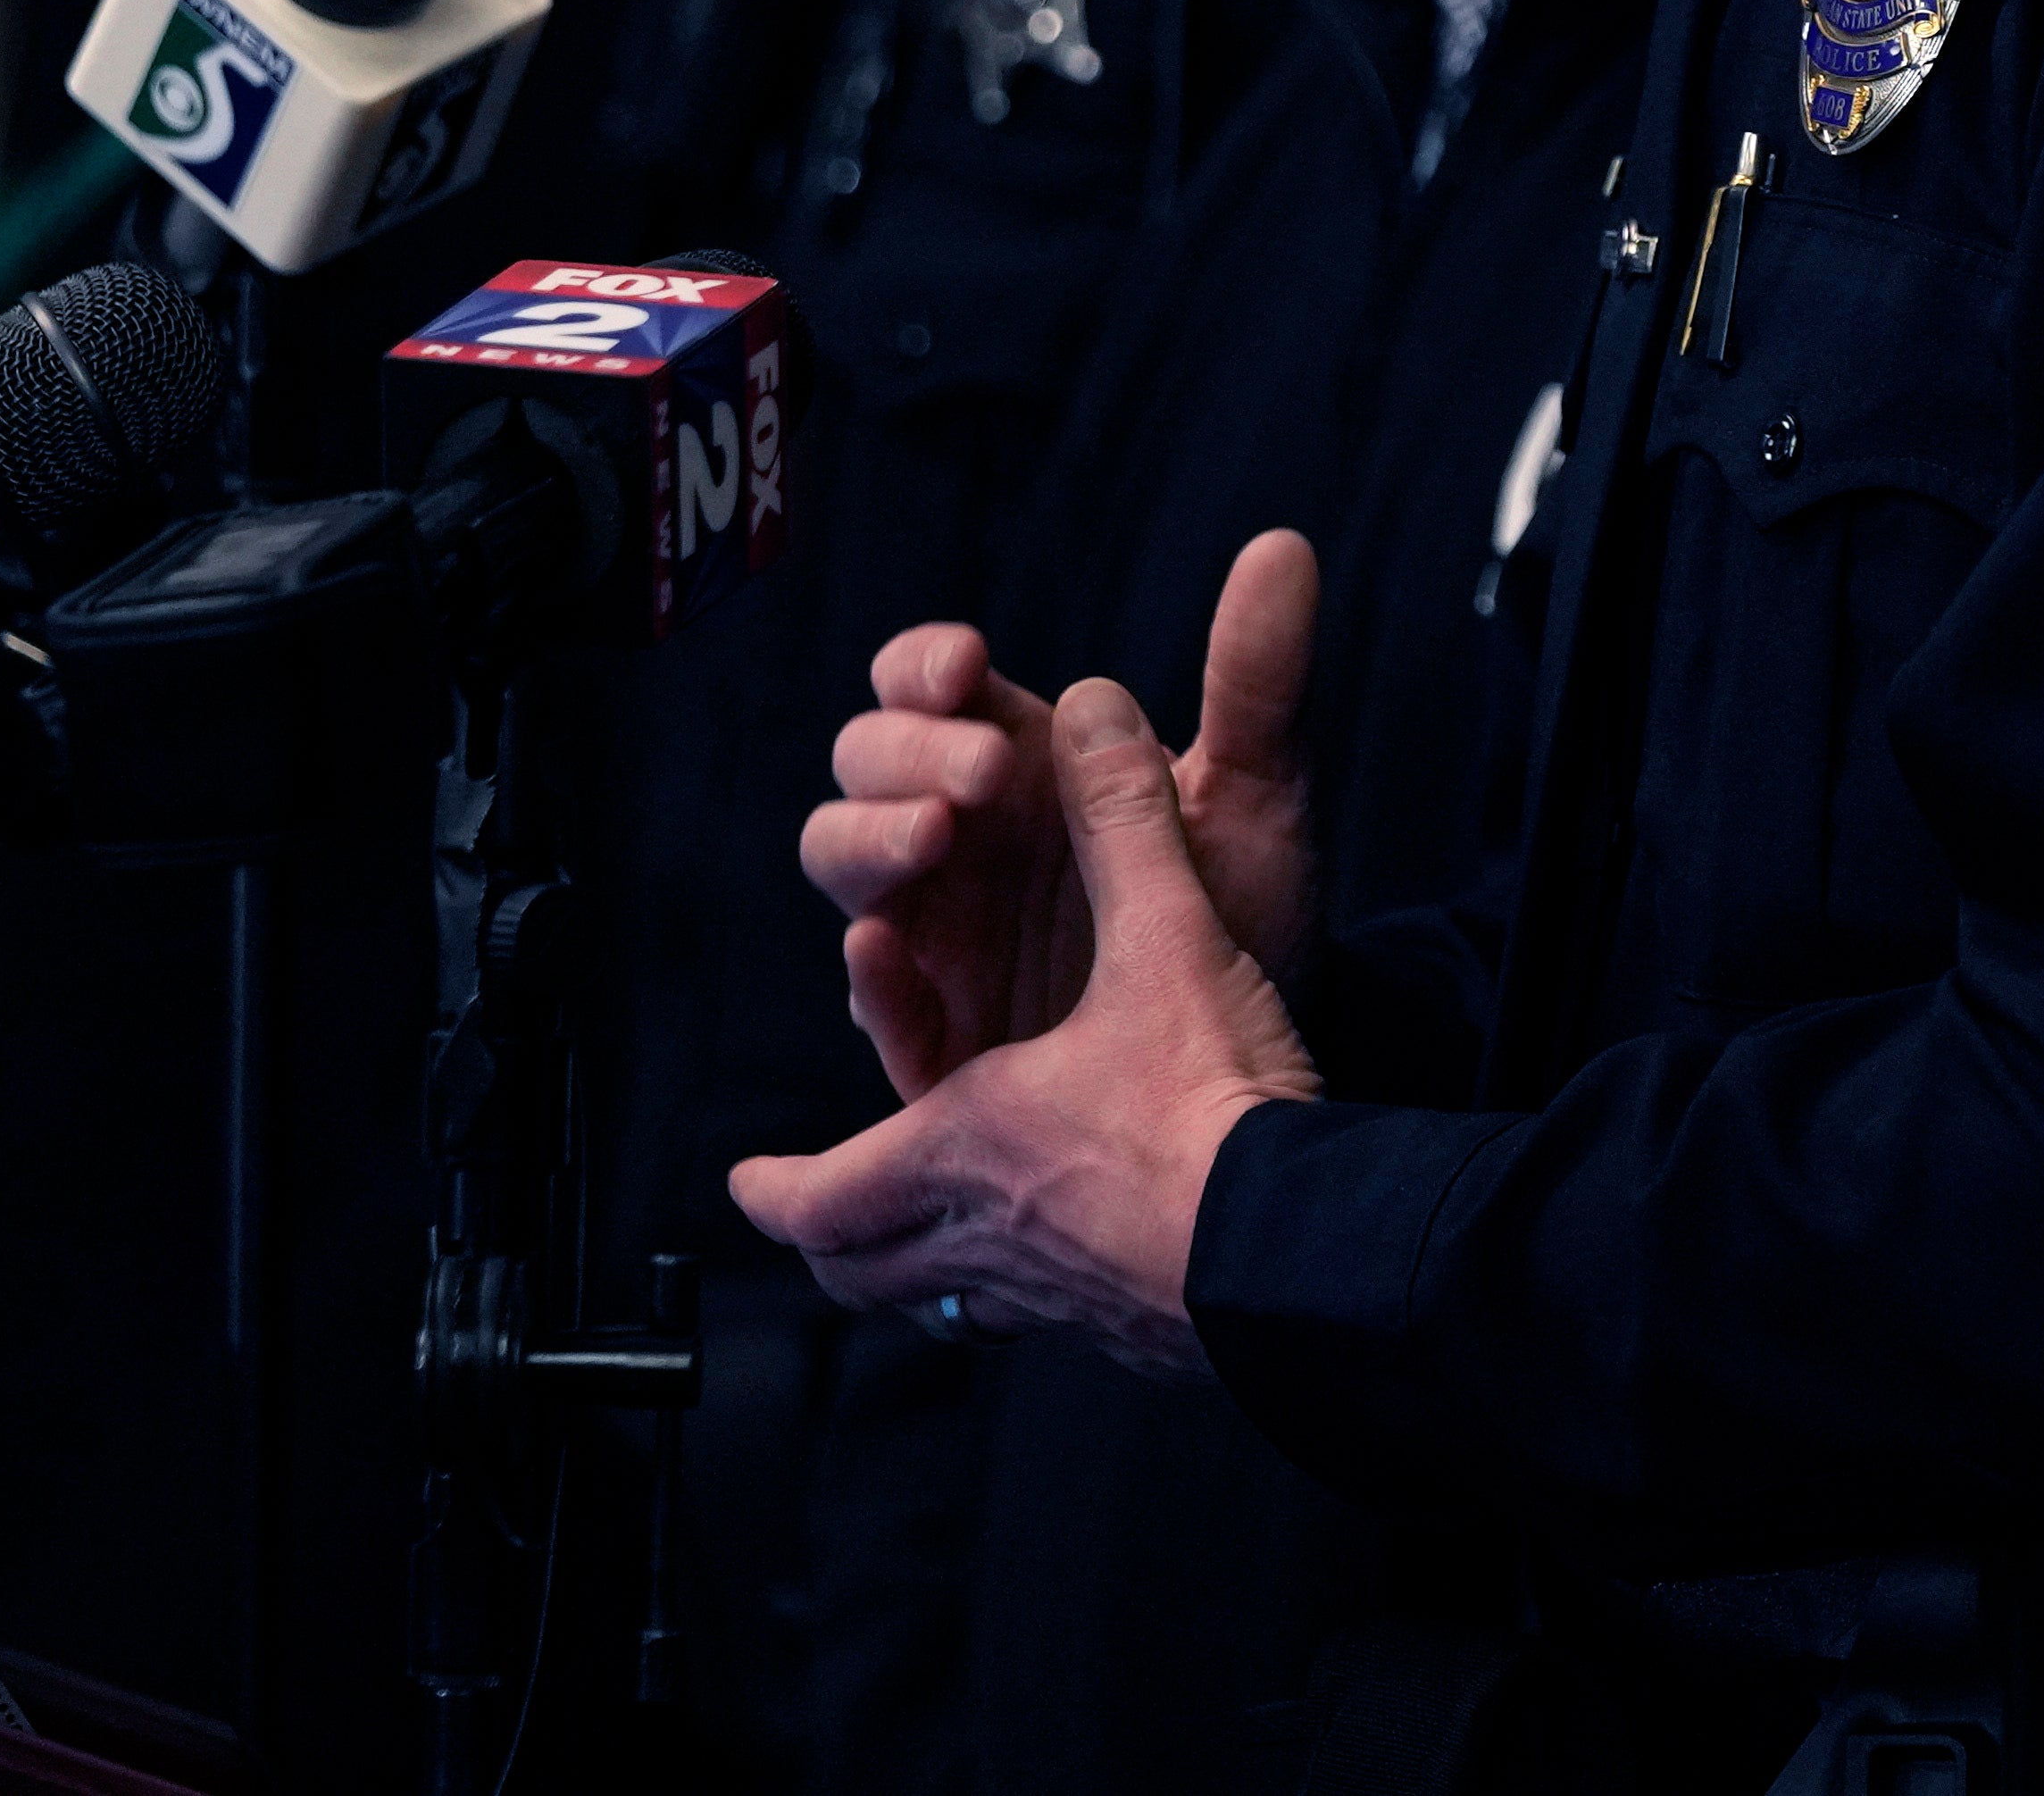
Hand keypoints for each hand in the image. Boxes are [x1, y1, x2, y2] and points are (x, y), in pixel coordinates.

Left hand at [730, 671, 1321, 1381]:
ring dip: (919, 1281)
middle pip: (868, 1268)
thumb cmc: (1211, 1107)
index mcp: (965, 1142)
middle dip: (831, 1239)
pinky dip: (1022, 1303)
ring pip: (947, 1307)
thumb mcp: (1166, 936)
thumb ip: (1125, 820)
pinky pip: (1040, 1325)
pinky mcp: (1126, 1333)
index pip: (828, 1187)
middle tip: (810, 1225)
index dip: (778, 1186)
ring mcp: (1055, 1299)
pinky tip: (1063, 1281)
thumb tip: (1091, 711)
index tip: (745, 1181)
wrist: (1299, 1250)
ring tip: (924, 1264)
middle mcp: (988, 1237)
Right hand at [796, 536, 1323, 1096]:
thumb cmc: (1249, 918)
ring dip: (871, 836)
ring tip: (937, 835)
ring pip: (843, 860)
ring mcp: (937, 931)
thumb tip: (1283, 544)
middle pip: (869, 759)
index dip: (923, 664)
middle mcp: (960, 835)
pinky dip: (872, 979)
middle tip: (986, 771)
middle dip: (909, 750)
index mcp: (1023, 765)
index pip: (926, 684)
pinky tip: (889, 952)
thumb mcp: (1256, 802)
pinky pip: (876, 1005)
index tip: (968, 667)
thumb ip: (1257, 683)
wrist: (1263, 1070)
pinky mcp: (938, 1036)